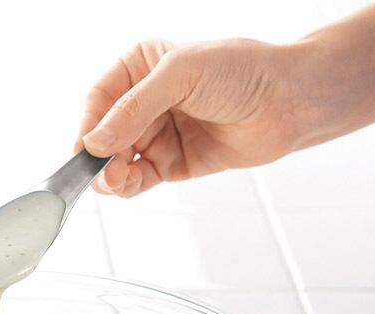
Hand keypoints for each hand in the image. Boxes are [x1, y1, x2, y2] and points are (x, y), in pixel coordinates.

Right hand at [77, 38, 299, 196]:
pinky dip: (127, 185)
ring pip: (117, 159)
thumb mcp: (180, 75)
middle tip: (101, 170)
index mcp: (139, 67)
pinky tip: (126, 184)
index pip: (99, 99)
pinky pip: (138, 178)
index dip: (88, 124)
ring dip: (110, 173)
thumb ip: (134, 109)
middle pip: (103, 134)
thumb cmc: (243, 71)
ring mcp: (157, 133)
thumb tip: (94, 142)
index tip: (84, 147)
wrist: (290, 100)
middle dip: (98, 155)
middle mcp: (144, 101)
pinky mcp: (172, 162)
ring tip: (115, 180)